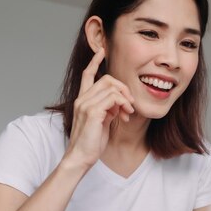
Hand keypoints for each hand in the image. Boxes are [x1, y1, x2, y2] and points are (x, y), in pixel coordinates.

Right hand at [63, 48, 134, 168]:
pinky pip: (112, 98)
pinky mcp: (92, 112)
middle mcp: (82, 99)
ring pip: (111, 87)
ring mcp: (85, 105)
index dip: (94, 61)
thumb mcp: (102, 122)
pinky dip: (122, 104)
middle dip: (123, 88)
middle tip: (130, 104)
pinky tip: (125, 115)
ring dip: (125, 98)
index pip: (87, 74)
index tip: (102, 51)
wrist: (80, 158)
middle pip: (106, 79)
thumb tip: (118, 104)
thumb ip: (108, 110)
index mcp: (82, 100)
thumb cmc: (90, 143)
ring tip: (128, 112)